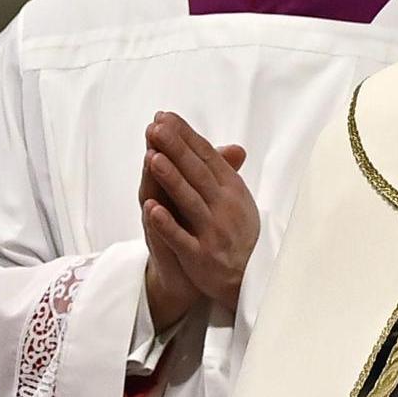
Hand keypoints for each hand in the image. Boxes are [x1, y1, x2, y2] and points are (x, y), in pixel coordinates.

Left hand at [141, 111, 259, 313]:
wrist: (247, 279)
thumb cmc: (238, 233)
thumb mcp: (238, 200)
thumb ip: (227, 174)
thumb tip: (232, 147)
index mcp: (232, 189)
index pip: (207, 157)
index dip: (186, 137)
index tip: (166, 117)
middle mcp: (225, 206)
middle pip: (197, 173)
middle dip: (176, 148)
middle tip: (156, 127)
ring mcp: (213, 231)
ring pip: (189, 201)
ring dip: (171, 179)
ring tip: (152, 157)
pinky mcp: (200, 256)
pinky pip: (181, 238)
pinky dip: (167, 224)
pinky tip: (151, 209)